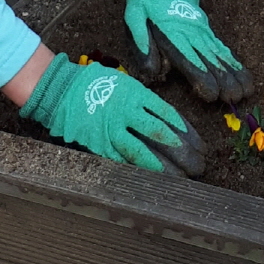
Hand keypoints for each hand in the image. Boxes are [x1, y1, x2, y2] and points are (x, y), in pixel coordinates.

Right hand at [19, 53, 205, 175]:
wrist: (64, 91)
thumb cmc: (98, 84)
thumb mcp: (126, 84)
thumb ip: (146, 101)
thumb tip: (171, 120)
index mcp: (136, 95)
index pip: (169, 116)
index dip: (186, 133)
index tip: (200, 145)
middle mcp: (127, 113)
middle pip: (160, 135)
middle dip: (182, 152)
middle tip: (198, 165)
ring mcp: (112, 131)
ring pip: (143, 152)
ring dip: (164, 168)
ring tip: (181, 179)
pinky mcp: (100, 145)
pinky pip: (123, 161)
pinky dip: (139, 171)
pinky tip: (153, 180)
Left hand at [125, 0, 253, 102]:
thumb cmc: (146, 3)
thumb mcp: (134, 18)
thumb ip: (142, 42)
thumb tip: (151, 71)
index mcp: (173, 35)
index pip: (189, 59)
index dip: (201, 77)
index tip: (212, 94)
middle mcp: (192, 35)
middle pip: (210, 60)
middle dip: (224, 80)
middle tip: (236, 98)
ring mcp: (202, 33)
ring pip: (220, 56)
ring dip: (234, 73)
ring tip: (246, 91)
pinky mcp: (207, 32)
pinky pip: (222, 49)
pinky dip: (234, 62)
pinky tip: (243, 75)